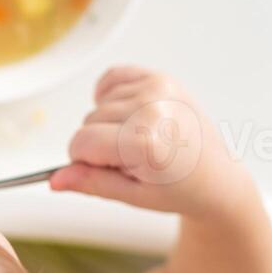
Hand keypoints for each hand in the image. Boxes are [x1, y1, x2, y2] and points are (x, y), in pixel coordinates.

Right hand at [49, 66, 242, 218]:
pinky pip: (111, 80)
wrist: (216, 176)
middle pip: (87, 123)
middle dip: (100, 144)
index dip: (85, 161)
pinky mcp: (160, 77)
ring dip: (110, 124)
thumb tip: (55, 179)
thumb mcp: (132, 196)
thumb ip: (91, 182)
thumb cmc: (178, 189)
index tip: (111, 170)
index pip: (81, 144)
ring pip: (98, 105)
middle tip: (134, 160)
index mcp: (146, 143)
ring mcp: (158, 89)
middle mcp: (152, 109)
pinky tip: (133, 117)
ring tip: (141, 141)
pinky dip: (112, 98)